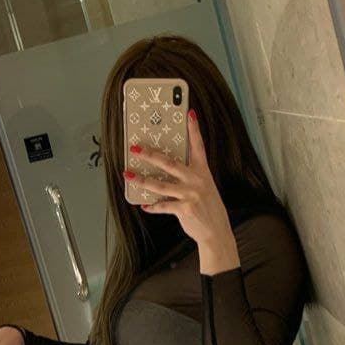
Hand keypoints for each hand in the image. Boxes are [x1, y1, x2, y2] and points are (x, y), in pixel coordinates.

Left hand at [124, 110, 239, 274]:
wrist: (216, 231)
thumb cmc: (208, 208)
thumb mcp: (205, 187)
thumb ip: (191, 176)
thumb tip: (168, 169)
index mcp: (203, 171)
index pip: (198, 146)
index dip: (194, 129)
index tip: (189, 113)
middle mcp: (196, 180)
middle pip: (169, 163)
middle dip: (150, 154)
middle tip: (135, 148)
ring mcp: (190, 194)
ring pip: (160, 185)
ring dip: (142, 180)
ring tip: (128, 175)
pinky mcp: (184, 209)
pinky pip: (163, 205)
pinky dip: (152, 206)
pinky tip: (144, 205)